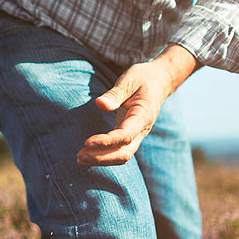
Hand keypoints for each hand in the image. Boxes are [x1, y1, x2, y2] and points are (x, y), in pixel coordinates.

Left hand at [77, 45, 195, 165]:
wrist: (159, 81)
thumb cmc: (142, 79)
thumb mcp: (129, 81)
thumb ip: (115, 94)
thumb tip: (99, 104)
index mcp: (143, 116)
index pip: (125, 136)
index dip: (107, 142)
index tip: (87, 143)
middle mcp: (141, 130)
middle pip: (124, 153)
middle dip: (102, 158)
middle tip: (79, 156)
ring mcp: (136, 135)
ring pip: (121, 155)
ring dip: (101, 160)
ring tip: (79, 158)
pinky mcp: (129, 135)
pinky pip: (118, 150)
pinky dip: (103, 155)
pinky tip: (88, 155)